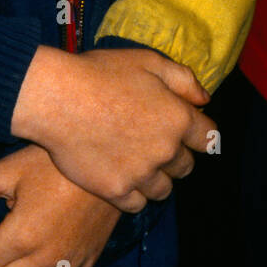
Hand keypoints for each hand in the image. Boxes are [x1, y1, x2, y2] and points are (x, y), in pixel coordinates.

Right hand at [11, 46, 216, 210]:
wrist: (57, 99)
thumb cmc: (103, 74)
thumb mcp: (150, 62)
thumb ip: (183, 80)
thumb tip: (204, 99)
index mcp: (179, 118)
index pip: (208, 138)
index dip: (199, 133)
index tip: (187, 131)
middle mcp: (166, 150)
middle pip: (186, 166)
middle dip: (176, 156)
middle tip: (155, 145)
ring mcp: (141, 174)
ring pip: (163, 189)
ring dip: (157, 178)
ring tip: (139, 165)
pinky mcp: (115, 190)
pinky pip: (137, 204)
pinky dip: (134, 195)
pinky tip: (123, 179)